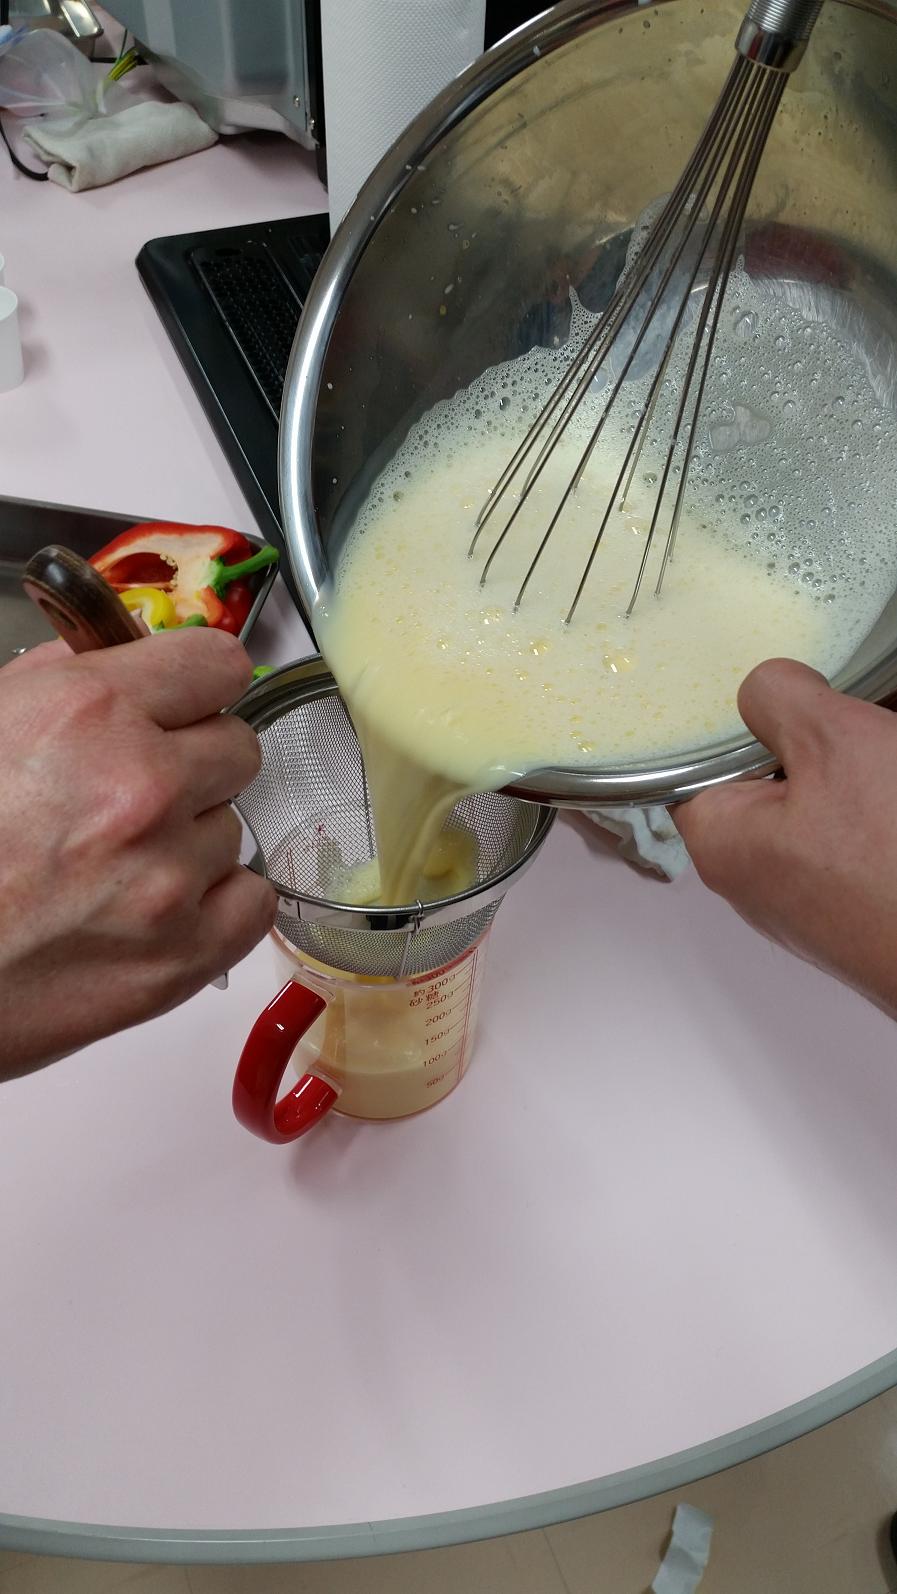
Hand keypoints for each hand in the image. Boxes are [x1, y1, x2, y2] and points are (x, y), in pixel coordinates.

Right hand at [0, 629, 275, 1080]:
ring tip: (112, 866)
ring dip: (187, 842)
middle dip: (193, 765)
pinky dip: (214, 905)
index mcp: (90, 712)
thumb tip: (127, 665)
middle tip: (132, 795)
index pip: (218, 666)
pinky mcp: (182, 956)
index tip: (185, 704)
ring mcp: (169, 876)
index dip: (199, 686)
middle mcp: (143, 787)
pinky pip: (251, 903)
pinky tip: (153, 907)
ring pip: (232, 830)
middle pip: (238, 750)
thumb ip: (65, 681)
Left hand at [674, 658, 896, 1018]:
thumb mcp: (834, 743)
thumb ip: (782, 699)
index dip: (735, 714)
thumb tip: (764, 687)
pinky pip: (865, 833)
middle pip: (774, 775)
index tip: (772, 685)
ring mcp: (818, 898)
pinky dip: (882, 798)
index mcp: (724, 839)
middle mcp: (762, 878)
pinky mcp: (865, 905)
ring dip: (863, 762)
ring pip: (831, 801)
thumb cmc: (895, 863)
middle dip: (821, 733)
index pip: (699, 760)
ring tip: (887, 734)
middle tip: (858, 706)